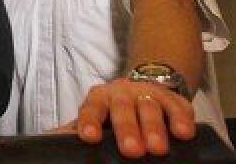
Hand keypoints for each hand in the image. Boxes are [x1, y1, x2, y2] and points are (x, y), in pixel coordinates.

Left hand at [75, 78, 195, 157]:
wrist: (147, 87)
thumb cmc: (115, 110)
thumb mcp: (96, 115)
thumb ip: (78, 127)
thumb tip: (52, 140)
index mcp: (99, 98)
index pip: (92, 108)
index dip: (90, 121)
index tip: (89, 136)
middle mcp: (123, 93)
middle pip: (123, 109)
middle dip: (127, 129)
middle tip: (131, 150)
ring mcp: (149, 94)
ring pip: (150, 107)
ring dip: (154, 128)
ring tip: (157, 148)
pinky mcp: (173, 99)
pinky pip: (178, 107)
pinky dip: (181, 119)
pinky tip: (183, 133)